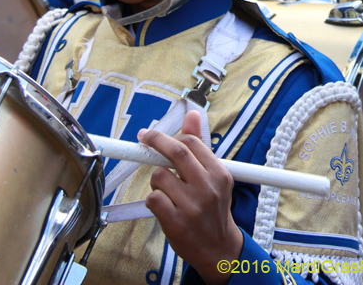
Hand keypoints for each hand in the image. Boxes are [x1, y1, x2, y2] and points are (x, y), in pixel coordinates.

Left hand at [138, 110, 242, 284]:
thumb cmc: (213, 208)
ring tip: (168, 191)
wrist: (218, 248)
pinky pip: (153, 199)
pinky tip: (164, 206)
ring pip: (159, 177)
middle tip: (143, 138)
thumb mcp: (213, 177)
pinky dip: (153, 199)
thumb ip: (200, 146)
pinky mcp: (177, 222)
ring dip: (157, 181)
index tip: (153, 134)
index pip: (191, 143)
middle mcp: (208, 188)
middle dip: (155, 141)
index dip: (168, 135)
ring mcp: (192, 206)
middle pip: (176, 152)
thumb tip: (192, 114)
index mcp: (219, 174)